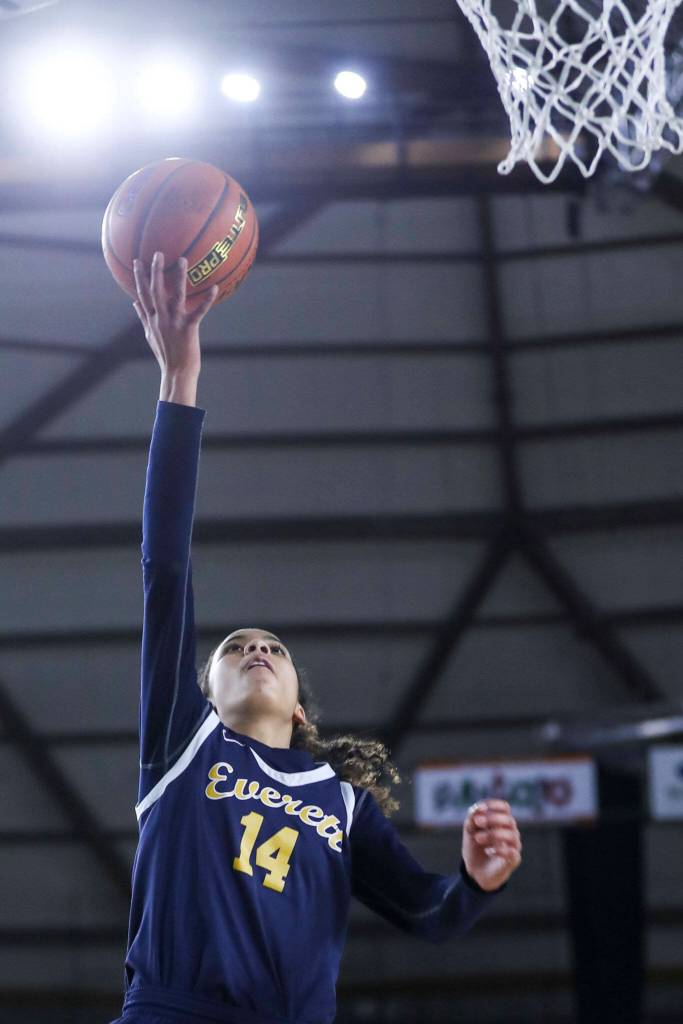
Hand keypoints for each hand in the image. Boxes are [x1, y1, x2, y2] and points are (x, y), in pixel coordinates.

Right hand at [133, 251, 218, 374]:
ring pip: (176, 296)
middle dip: (156, 271)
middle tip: (159, 253)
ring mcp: (174, 322)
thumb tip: (133, 302)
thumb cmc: (165, 353)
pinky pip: (199, 311)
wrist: (176, 372)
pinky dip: (207, 300)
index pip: (142, 294)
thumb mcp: (149, 334)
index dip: (139, 277)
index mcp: (152, 318)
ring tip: (183, 260)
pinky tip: (214, 288)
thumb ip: (143, 316)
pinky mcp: (189, 328)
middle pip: (156, 290)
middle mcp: (161, 318)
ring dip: (179, 277)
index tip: (137, 261)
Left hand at [462, 800, 521, 890]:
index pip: (505, 808)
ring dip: (493, 834)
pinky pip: (512, 852)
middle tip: (477, 822)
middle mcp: (511, 831)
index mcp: (501, 821)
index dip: (494, 805)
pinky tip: (489, 851)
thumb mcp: (469, 830)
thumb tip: (479, 807)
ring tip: (478, 838)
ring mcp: (514, 846)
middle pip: (509, 820)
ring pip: (512, 835)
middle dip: (492, 819)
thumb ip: (472, 817)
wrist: (475, 872)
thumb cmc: (474, 847)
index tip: (481, 808)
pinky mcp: (514, 860)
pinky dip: (500, 849)